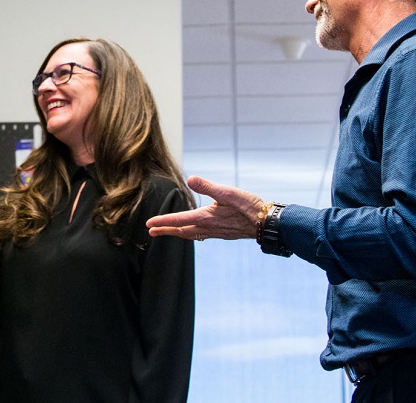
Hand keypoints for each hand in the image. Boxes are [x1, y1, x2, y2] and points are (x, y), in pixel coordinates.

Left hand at [146, 176, 265, 240]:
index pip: (178, 220)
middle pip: (181, 230)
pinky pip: (201, 235)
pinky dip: (191, 234)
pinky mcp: (222, 233)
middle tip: (151, 231)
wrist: (266, 224)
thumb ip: (207, 186)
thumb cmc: (248, 206)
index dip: (162, 222)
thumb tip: (190, 179)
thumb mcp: (227, 192)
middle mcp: (208, 227)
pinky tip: (193, 232)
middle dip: (165, 230)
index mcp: (206, 217)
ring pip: (191, 234)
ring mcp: (215, 232)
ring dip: (177, 233)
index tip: (149, 224)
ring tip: (167, 232)